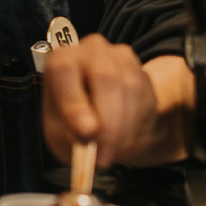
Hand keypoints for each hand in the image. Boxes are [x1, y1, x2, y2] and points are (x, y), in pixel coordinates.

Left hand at [42, 38, 193, 167]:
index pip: (64, 70)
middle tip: (103, 156)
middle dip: (109, 123)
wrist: (97, 116)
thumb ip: (67, 134)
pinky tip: (124, 144)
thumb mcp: (58, 133)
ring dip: (124, 130)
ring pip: (131, 90)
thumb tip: (87, 135)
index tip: (86, 131)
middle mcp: (91, 50)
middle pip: (106, 77)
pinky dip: (138, 129)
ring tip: (111, 155)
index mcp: (61, 59)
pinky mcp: (143, 73)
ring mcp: (121, 58)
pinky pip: (147, 100)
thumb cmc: (69, 121)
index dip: (75, 101)